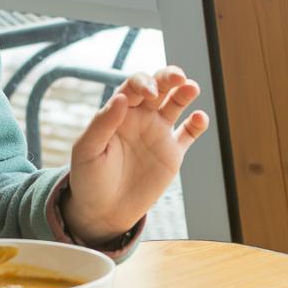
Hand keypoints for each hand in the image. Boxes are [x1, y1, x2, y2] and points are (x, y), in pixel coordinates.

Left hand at [64, 66, 208, 242]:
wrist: (103, 211)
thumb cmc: (89, 178)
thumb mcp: (87, 150)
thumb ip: (102, 123)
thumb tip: (122, 98)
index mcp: (119, 112)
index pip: (134, 86)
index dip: (144, 83)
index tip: (151, 93)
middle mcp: (141, 117)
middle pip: (159, 87)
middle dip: (168, 77)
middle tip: (178, 77)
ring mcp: (158, 134)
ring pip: (176, 104)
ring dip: (185, 93)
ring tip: (192, 87)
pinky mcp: (172, 154)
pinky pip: (188, 134)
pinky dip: (197, 124)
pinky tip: (200, 118)